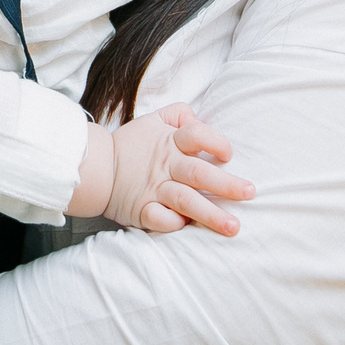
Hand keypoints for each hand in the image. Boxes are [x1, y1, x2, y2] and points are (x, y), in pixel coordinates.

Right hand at [99, 103, 254, 235]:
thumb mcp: (153, 120)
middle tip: (250, 193)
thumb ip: (179, 114)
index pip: (196, 135)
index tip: (229, 155)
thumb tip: (199, 118)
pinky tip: (189, 229)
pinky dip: (174, 225)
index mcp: (169, 142)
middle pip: (199, 174)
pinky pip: (160, 220)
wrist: (93, 166)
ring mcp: (153, 189)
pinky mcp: (141, 210)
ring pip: (186, 201)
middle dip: (227, 185)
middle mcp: (165, 166)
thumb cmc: (131, 145)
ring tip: (234, 227)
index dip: (215, 142)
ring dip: (211, 215)